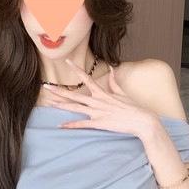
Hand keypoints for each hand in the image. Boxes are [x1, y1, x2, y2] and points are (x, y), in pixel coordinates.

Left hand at [42, 58, 159, 138]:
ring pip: (75, 108)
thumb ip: (114, 81)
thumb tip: (111, 69)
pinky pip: (82, 124)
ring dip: (61, 106)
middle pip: (74, 95)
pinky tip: (61, 126)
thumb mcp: (123, 92)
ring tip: (48, 103)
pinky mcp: (100, 123)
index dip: (76, 69)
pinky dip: (71, 125)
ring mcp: (97, 112)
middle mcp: (97, 101)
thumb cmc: (134, 107)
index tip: (67, 61)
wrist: (142, 120)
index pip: (86, 78)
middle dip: (59, 91)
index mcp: (102, 93)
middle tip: (46, 87)